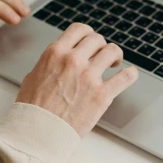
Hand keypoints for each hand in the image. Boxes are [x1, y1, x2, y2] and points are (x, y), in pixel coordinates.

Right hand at [16, 23, 138, 136]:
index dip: (88, 34)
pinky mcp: (101, 95)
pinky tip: (129, 74)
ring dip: (115, 56)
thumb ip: (49, 63)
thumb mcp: (33, 76)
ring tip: (114, 64)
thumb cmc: (32, 109)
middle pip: (97, 39)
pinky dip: (130, 74)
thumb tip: (58, 60)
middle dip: (100, 46)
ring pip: (112, 51)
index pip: (79, 29)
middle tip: (101, 56)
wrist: (37, 132)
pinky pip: (125, 77)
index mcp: (55, 53)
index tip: (91, 41)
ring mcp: (89, 77)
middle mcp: (73, 61)